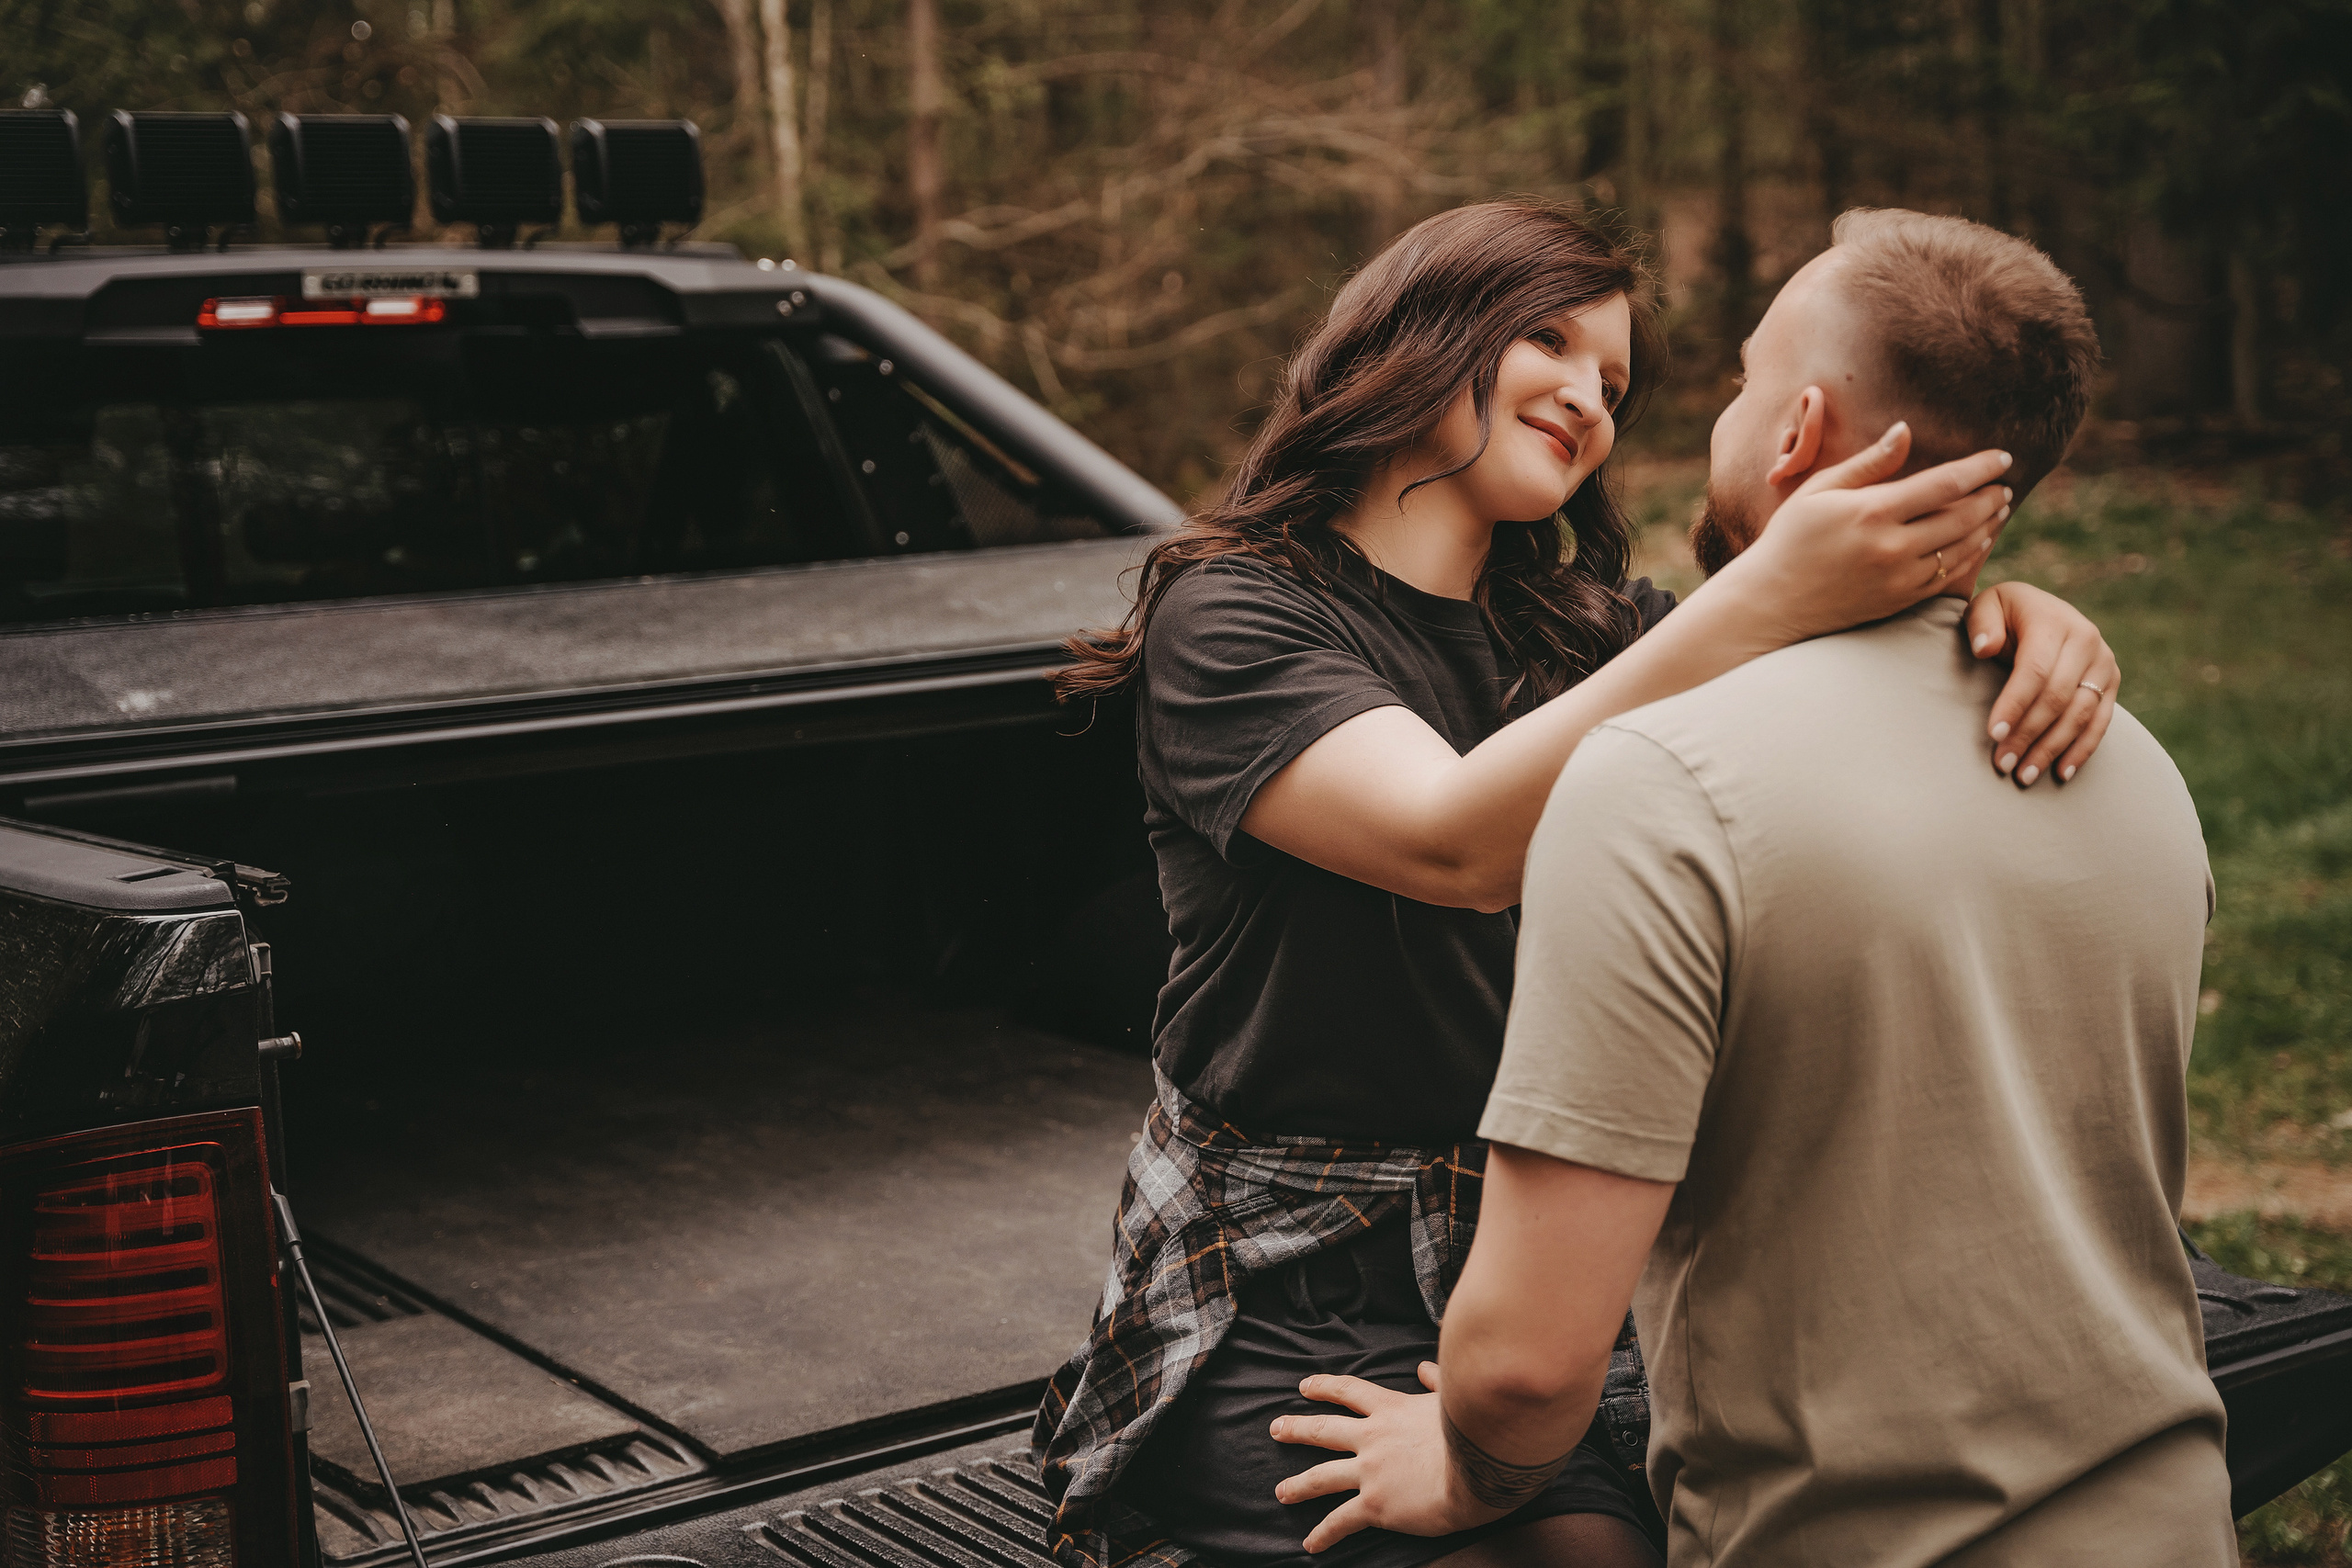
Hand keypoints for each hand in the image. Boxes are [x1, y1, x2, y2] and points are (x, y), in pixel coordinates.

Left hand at [1269, 1364, 1505, 1551]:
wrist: (1479, 1467)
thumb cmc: (1472, 1430)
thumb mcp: (1451, 1395)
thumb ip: (1435, 1380)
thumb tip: (1422, 1367)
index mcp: (1390, 1409)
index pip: (1349, 1391)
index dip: (1324, 1387)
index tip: (1305, 1386)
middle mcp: (1371, 1437)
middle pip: (1324, 1430)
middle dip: (1297, 1429)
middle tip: (1276, 1429)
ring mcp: (1369, 1471)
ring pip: (1321, 1476)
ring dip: (1298, 1485)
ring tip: (1281, 1491)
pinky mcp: (1374, 1503)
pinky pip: (1341, 1520)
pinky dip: (1323, 1533)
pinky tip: (1311, 1543)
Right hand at [1715, 421, 2013, 645]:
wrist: (1771, 601)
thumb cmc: (1790, 538)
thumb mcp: (1819, 490)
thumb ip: (1868, 462)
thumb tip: (1905, 431)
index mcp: (1871, 512)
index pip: (1944, 483)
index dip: (1980, 468)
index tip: (2002, 457)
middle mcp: (1891, 547)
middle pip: (1962, 516)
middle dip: (1990, 497)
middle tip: (2004, 484)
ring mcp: (1898, 578)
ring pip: (1962, 548)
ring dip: (1988, 526)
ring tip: (1999, 508)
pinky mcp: (1899, 601)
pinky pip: (1949, 577)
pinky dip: (1971, 556)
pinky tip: (1978, 541)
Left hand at [1963, 581, 2120, 785]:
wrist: (2042, 610)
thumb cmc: (2005, 615)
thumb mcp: (1987, 606)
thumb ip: (1982, 624)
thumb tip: (1985, 648)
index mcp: (2054, 621)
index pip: (2034, 670)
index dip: (2015, 704)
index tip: (1994, 734)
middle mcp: (2086, 640)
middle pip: (2058, 697)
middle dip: (2029, 734)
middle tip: (2003, 764)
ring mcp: (2103, 663)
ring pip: (2080, 714)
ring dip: (2052, 749)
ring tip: (2024, 775)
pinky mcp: (2112, 683)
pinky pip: (2100, 722)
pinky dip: (2082, 750)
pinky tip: (2061, 773)